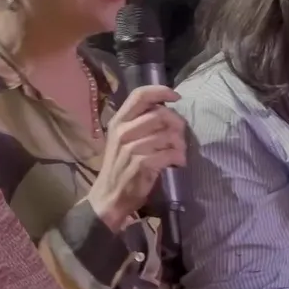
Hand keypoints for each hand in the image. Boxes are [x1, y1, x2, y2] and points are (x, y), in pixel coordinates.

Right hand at [85, 85, 186, 231]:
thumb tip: (167, 109)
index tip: (176, 97)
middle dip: (177, 124)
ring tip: (179, 153)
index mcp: (118, 121)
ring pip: (168, 135)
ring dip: (180, 144)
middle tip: (180, 137)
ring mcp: (131, 148)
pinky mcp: (141, 164)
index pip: (139, 95)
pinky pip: (169, 153)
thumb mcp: (123, 140)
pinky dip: (178, 158)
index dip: (161, 91)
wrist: (109, 197)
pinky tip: (177, 163)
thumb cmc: (119, 166)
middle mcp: (123, 132)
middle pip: (160, 114)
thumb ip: (139, 123)